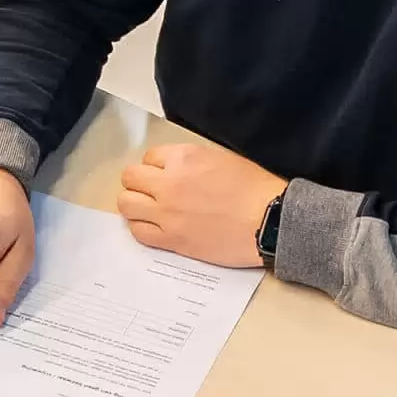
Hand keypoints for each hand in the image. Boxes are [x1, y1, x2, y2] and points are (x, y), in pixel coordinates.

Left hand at [115, 141, 282, 267]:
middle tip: (149, 191)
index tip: (163, 175)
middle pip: (130, 178)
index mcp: (184, 158)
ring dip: (134, 204)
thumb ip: (193, 162)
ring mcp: (167, 212)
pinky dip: (141, 227)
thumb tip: (178, 169)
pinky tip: (153, 227)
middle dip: (138, 183)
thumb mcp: (223, 158)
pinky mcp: (172, 239)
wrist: (270, 221)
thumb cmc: (256, 190)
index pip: (149, 157)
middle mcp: (170, 183)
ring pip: (126, 204)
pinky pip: (138, 232)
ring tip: (147, 209)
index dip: (156, 167)